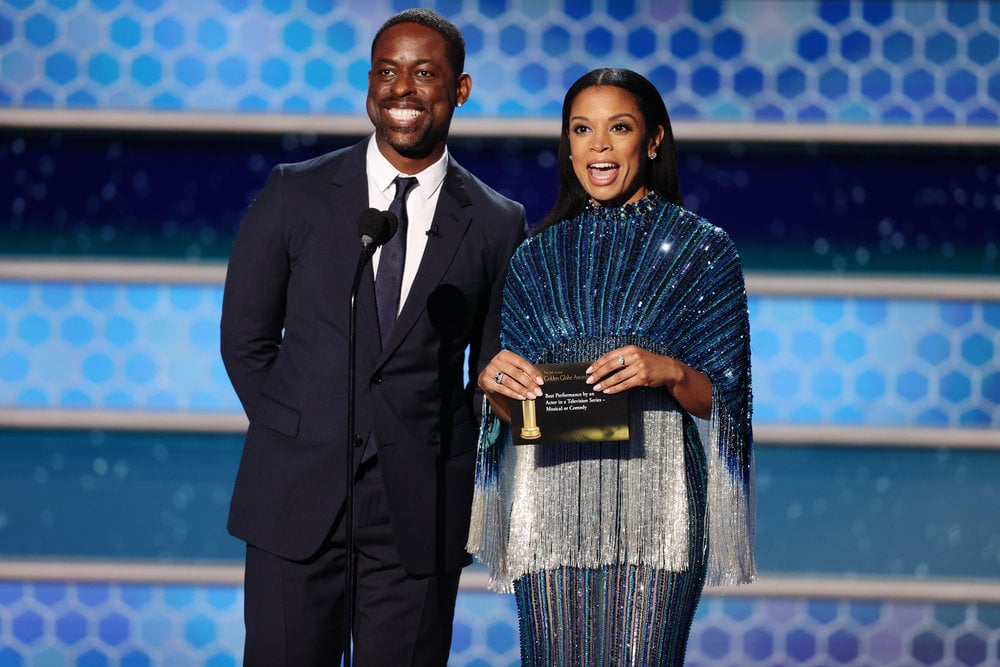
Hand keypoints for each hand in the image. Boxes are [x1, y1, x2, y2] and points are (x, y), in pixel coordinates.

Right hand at [478, 351, 543, 422]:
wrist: (487, 376)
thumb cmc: (504, 371)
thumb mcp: (512, 366)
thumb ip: (523, 370)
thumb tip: (537, 380)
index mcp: (505, 354)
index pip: (521, 363)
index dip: (532, 372)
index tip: (540, 381)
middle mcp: (497, 361)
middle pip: (516, 373)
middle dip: (529, 383)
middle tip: (537, 391)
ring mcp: (490, 371)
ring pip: (509, 381)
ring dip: (522, 390)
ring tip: (530, 395)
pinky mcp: (487, 381)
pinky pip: (502, 389)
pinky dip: (513, 394)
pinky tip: (521, 396)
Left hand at [586, 345, 712, 417]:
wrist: (667, 368)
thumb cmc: (648, 362)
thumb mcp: (636, 355)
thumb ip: (621, 358)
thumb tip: (602, 367)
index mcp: (630, 349)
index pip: (609, 356)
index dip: (597, 364)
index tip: (588, 370)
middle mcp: (634, 356)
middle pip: (611, 366)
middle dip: (598, 374)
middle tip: (589, 380)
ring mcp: (639, 367)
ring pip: (617, 376)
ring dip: (604, 383)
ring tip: (596, 388)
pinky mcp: (643, 377)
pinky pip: (625, 384)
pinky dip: (615, 388)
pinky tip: (607, 391)